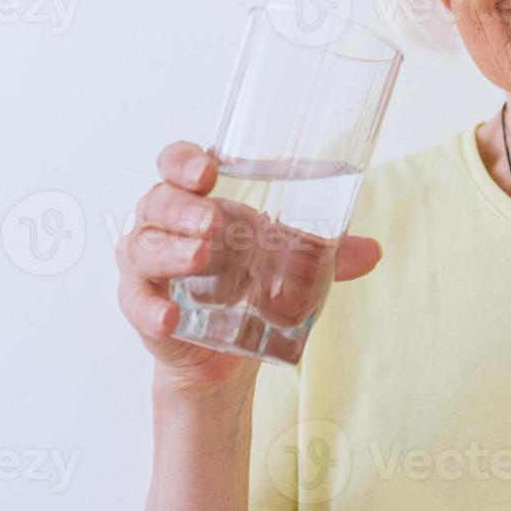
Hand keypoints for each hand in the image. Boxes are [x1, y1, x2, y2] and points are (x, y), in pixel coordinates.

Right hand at [117, 141, 382, 394]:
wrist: (228, 349)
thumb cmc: (248, 282)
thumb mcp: (290, 261)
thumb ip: (329, 254)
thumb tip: (373, 252)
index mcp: (196, 199)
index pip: (175, 164)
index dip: (183, 161)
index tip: (207, 168)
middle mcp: (164, 226)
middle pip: (157, 202)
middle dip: (183, 208)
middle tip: (212, 221)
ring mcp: (148, 266)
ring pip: (142, 247)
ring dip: (170, 251)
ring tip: (200, 258)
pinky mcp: (142, 307)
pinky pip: (137, 302)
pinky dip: (151, 308)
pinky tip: (170, 315)